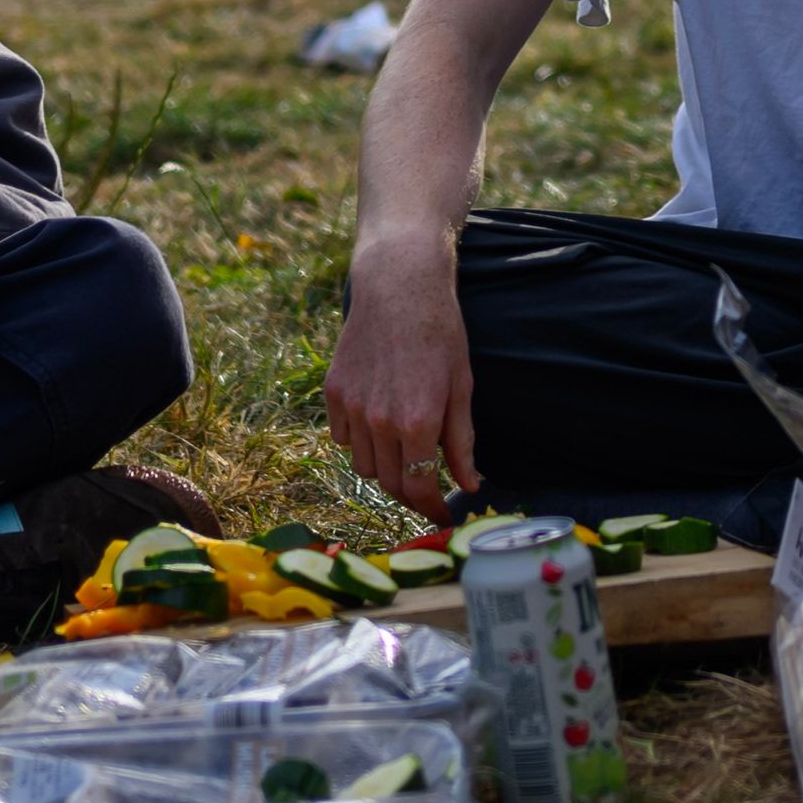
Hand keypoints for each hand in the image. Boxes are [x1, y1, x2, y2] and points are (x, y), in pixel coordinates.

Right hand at [326, 232, 480, 519]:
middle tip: (427, 492)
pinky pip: (343, 438)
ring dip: (385, 469)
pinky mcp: (333, 393)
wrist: (399, 286)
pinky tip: (379, 427)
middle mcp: (378, 422)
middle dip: (410, 495)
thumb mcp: (462, 387)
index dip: (432, 509)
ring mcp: (351, 408)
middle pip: (389, 484)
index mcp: (417, 423)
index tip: (443, 516)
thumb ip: (462, 442)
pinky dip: (361, 443)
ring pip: (363, 466)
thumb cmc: (440, 333)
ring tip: (405, 454)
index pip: (419, 488)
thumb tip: (469, 485)